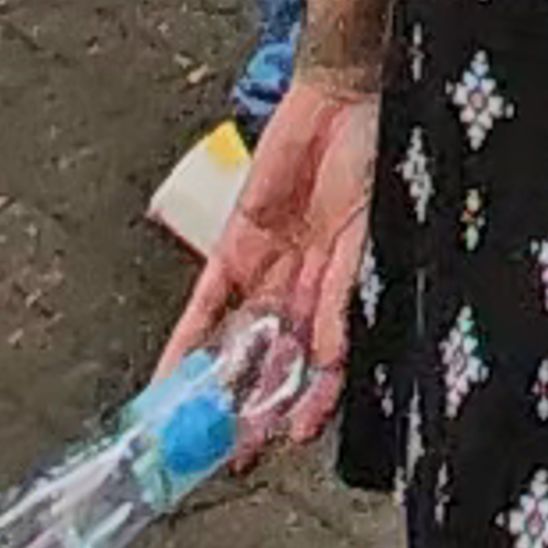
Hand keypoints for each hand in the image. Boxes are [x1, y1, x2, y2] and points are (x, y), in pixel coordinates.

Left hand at [162, 73, 375, 435]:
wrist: (345, 91)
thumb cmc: (378, 154)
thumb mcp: (371, 227)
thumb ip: (346, 290)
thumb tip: (330, 352)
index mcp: (350, 286)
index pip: (327, 358)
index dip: (312, 399)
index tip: (295, 437)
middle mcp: (309, 287)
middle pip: (279, 361)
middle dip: (258, 409)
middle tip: (236, 456)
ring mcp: (271, 268)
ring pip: (240, 342)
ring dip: (220, 387)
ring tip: (196, 434)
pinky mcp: (235, 248)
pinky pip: (206, 305)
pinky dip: (186, 344)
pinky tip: (170, 379)